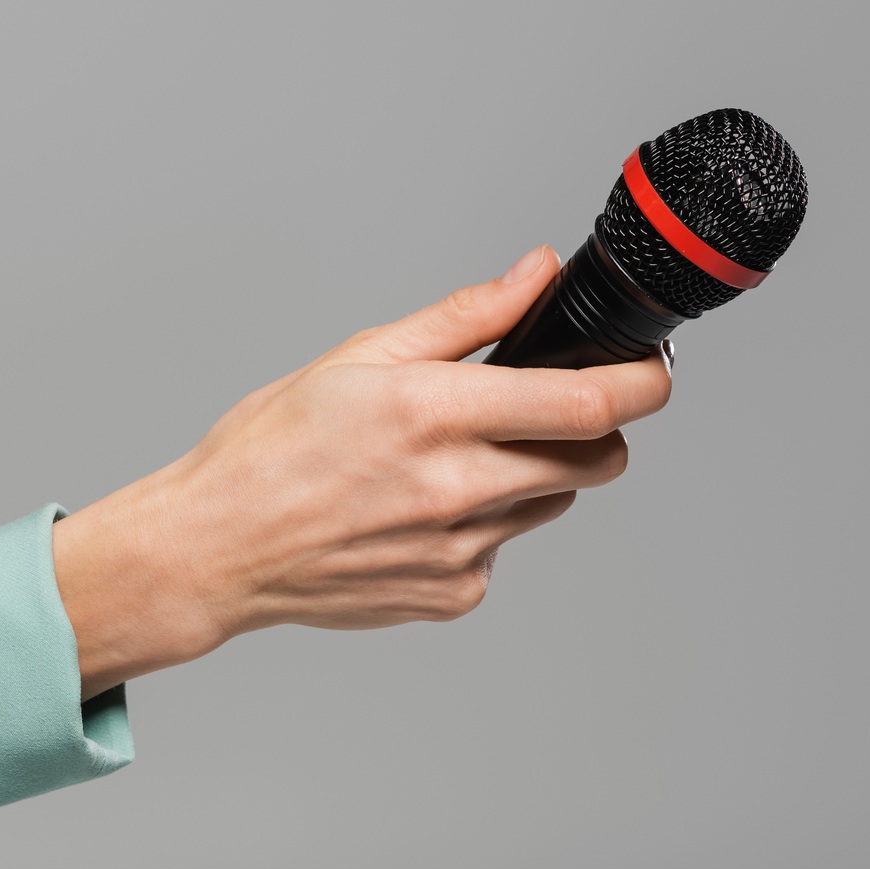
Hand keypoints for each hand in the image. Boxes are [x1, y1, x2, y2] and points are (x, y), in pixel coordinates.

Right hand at [52, 246, 672, 698]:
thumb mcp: (361, 357)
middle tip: (547, 411)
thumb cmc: (270, 450)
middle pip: (595, 460)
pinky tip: (414, 513)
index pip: (589, 406)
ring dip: (527, 476)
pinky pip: (502, 551)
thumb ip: (467, 317)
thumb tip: (538, 274)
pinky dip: (480, 526)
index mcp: (435, 414)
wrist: (216, 549)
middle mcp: (457, 489)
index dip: (643, 384)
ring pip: (549, 503)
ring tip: (448, 462)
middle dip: (593, 430)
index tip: (653, 370)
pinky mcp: (452, 595)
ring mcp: (459, 552)